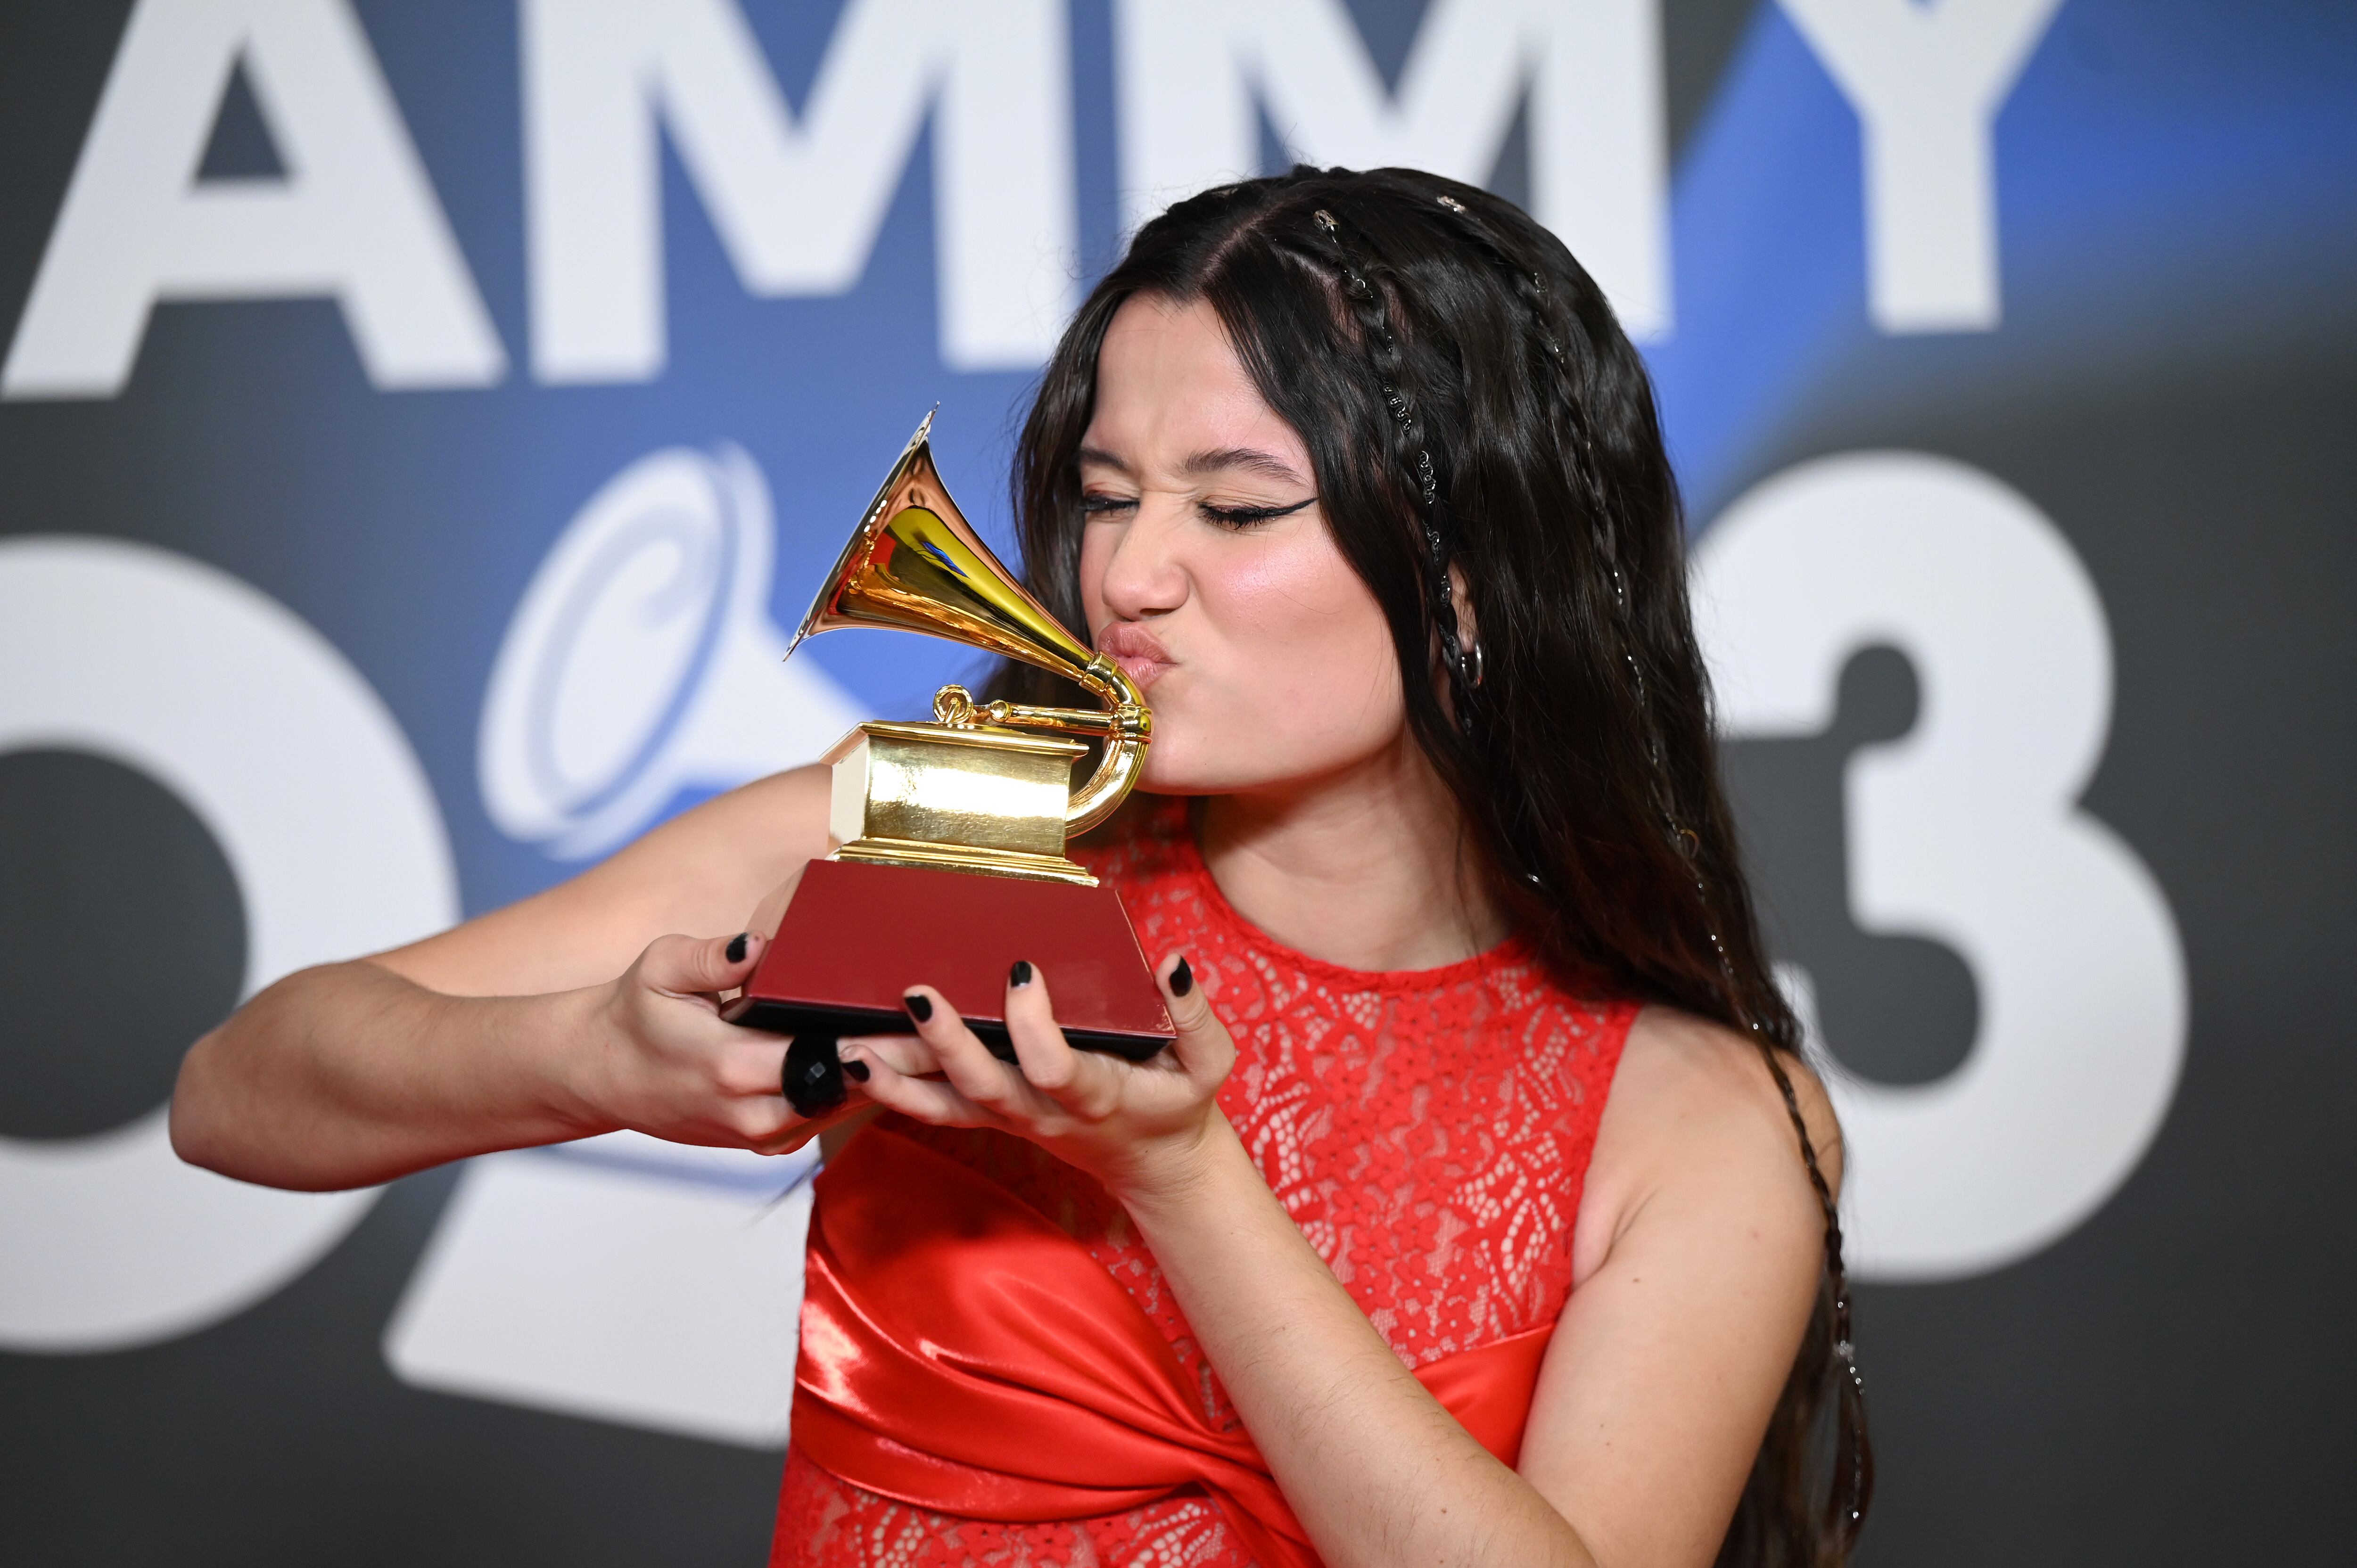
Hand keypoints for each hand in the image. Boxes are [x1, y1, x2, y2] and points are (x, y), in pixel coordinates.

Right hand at [580, 930, 927, 1155]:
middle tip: (966, 1034)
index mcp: (733, 1066)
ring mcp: (761, 1134)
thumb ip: (712, 956)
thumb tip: (757, 944)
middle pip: (851, 1086)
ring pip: (846, 1108)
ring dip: (893, 1080)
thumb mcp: (658, 967)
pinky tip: (904, 1067)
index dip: (882, 1037)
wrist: (598, 1075)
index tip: (930, 1016)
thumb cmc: (632, 1014)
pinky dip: (862, 1093)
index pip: (827, 1051)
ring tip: (952, 1048)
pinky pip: (827, 1117)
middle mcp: (755, 1111)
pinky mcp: (765, 1142)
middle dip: (908, 1061)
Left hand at [846, 954, 1235, 1201]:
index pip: (1057, 1067)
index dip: (1033, 1025)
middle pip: (987, 1086)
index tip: (1020, 970)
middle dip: (949, 1044)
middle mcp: (1045, 1113)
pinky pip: (935, 1110)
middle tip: (918, 995)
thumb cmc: (1177, 1102)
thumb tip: (1172, 963)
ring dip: (898, 1077)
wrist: (1156, 1163)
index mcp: (1098, 1095)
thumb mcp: (1208, 1063)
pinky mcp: (992, 1119)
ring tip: (850, 1044)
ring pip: (947, 1105)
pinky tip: (853, 1063)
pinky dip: (892, 1091)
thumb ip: (1196, 1016)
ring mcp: (1012, 1120)